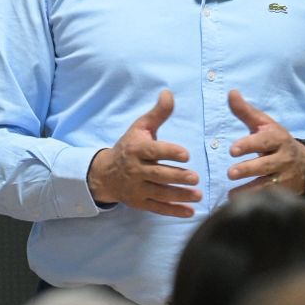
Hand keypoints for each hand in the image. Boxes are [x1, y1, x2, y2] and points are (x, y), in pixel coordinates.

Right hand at [87, 90, 200, 216]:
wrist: (105, 173)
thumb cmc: (129, 146)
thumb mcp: (140, 128)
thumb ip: (157, 113)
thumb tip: (169, 92)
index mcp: (136, 150)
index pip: (154, 151)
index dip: (170, 152)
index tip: (186, 154)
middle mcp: (135, 170)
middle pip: (158, 174)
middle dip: (177, 177)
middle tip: (195, 177)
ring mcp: (137, 189)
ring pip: (160, 194)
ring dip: (179, 196)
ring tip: (198, 195)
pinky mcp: (140, 203)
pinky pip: (158, 209)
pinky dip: (174, 212)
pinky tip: (190, 212)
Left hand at [226, 90, 304, 194]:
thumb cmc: (276, 141)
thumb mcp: (264, 125)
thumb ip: (245, 111)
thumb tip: (231, 92)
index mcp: (278, 138)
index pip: (264, 141)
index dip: (249, 145)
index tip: (232, 150)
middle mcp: (283, 158)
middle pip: (266, 165)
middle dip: (248, 169)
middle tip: (230, 173)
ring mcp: (285, 177)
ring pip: (268, 185)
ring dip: (250, 191)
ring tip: (232, 195)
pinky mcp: (285, 192)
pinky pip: (270, 198)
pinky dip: (257, 202)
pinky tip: (240, 206)